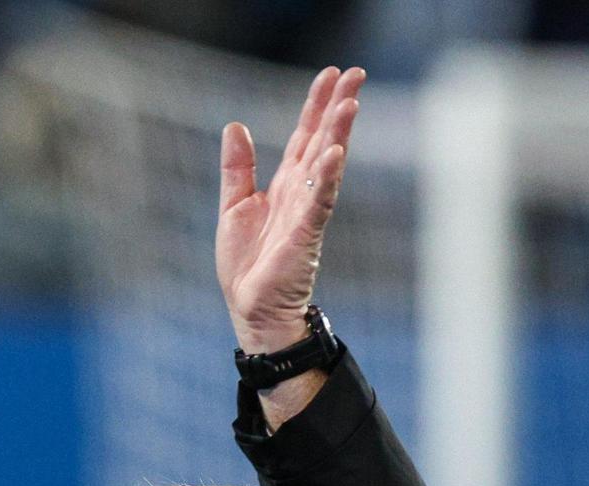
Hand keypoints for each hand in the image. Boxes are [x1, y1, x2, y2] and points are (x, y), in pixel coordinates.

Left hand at [217, 67, 364, 355]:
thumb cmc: (246, 267)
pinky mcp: (304, 236)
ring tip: (350, 103)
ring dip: (338, 135)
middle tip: (356, 73)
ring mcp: (305, 214)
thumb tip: (235, 126)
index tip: (331, 75)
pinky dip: (326, 178)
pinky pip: (318, 202)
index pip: (303, 138)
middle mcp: (300, 194)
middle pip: (321, 142)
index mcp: (283, 186)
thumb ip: (237, 169)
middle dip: (337, 109)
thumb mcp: (233, 207)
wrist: (250, 309)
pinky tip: (334, 154)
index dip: (316, 107)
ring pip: (325, 166)